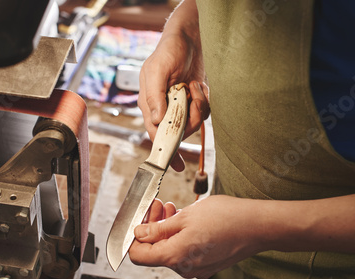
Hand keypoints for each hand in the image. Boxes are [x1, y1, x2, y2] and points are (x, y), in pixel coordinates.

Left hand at [129, 195, 263, 278]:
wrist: (258, 226)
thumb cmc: (226, 218)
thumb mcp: (185, 216)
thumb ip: (158, 228)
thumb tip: (139, 233)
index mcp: (175, 257)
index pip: (138, 255)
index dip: (134, 236)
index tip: (140, 218)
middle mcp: (184, 269)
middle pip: (155, 251)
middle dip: (152, 227)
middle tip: (159, 205)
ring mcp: (197, 269)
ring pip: (170, 250)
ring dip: (167, 229)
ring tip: (173, 208)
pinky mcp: (207, 265)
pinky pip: (185, 252)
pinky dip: (181, 236)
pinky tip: (187, 219)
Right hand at [138, 0, 209, 170]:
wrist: (189, 38)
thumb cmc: (168, 51)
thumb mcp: (156, 71)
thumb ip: (154, 96)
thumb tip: (157, 121)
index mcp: (150, 105)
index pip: (156, 133)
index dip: (164, 150)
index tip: (174, 164)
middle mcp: (164, 109)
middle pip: (178, 130)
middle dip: (189, 118)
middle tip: (193, 98)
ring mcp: (180, 106)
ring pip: (193, 123)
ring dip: (198, 106)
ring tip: (194, 86)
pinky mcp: (193, 102)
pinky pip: (203, 113)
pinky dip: (204, 100)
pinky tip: (198, 86)